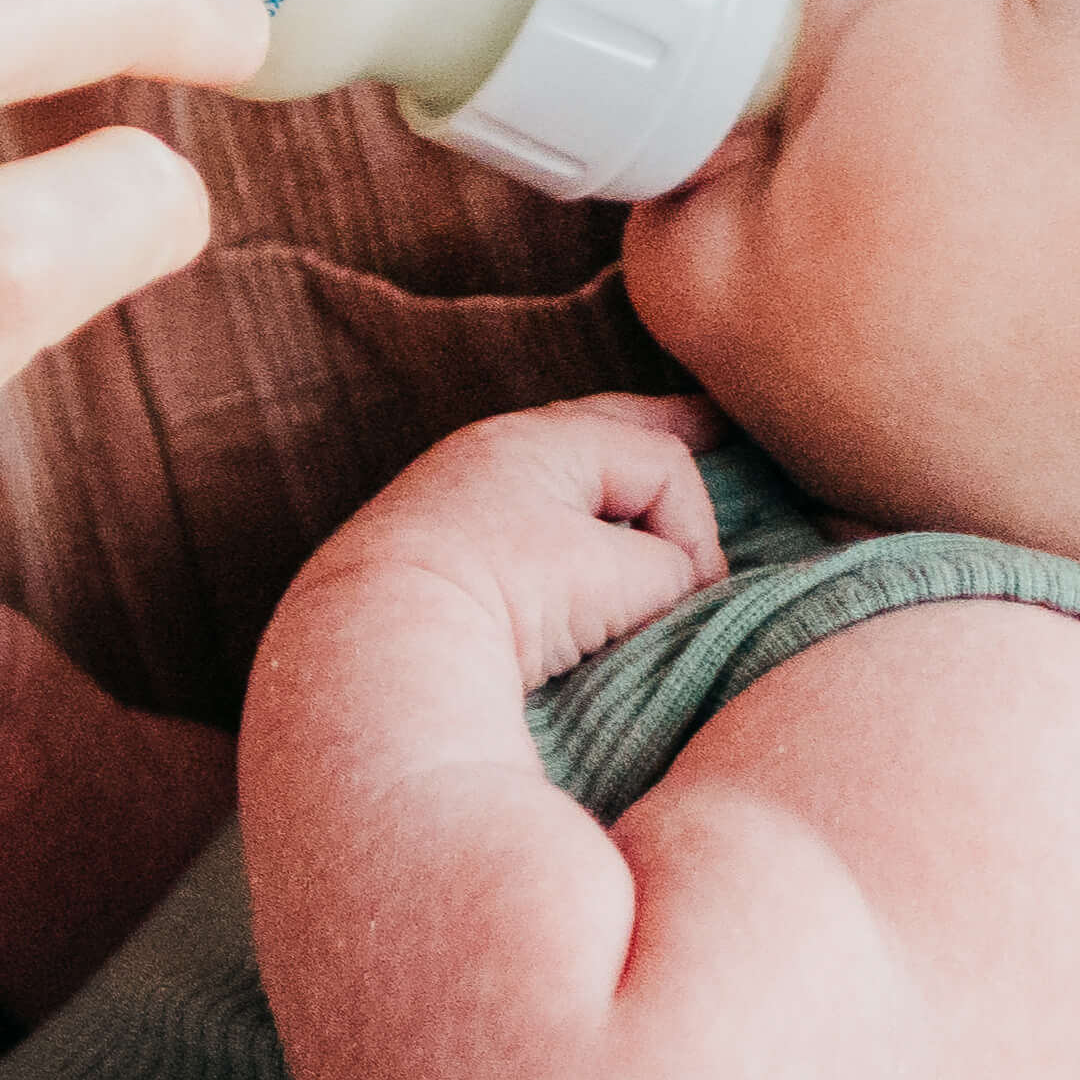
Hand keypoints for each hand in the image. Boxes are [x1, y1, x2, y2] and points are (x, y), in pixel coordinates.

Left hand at [277, 393, 724, 704]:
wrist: (367, 654)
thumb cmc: (498, 598)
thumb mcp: (614, 578)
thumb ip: (668, 567)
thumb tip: (675, 579)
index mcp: (536, 442)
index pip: (658, 459)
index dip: (699, 522)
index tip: (704, 587)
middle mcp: (490, 456)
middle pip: (597, 432)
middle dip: (658, 431)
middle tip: (712, 424)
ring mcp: (452, 502)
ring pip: (553, 479)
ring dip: (604, 488)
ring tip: (645, 496)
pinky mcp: (431, 557)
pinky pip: (516, 523)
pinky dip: (559, 527)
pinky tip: (571, 547)